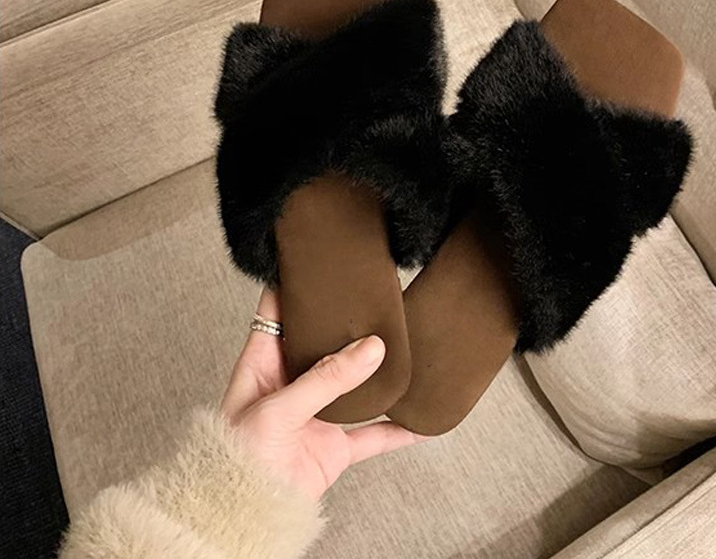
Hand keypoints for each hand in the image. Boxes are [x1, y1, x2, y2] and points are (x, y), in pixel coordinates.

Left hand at [221, 289, 426, 499]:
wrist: (242, 517)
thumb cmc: (234, 462)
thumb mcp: (279, 409)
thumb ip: (326, 379)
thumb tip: (370, 348)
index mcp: (263, 363)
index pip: (277, 312)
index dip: (294, 285)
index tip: (316, 262)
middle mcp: (291, 383)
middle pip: (321, 341)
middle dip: (344, 321)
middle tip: (370, 295)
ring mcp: (316, 414)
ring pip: (354, 382)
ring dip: (376, 369)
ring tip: (402, 344)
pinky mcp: (334, 447)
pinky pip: (373, 435)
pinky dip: (397, 429)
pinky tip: (419, 419)